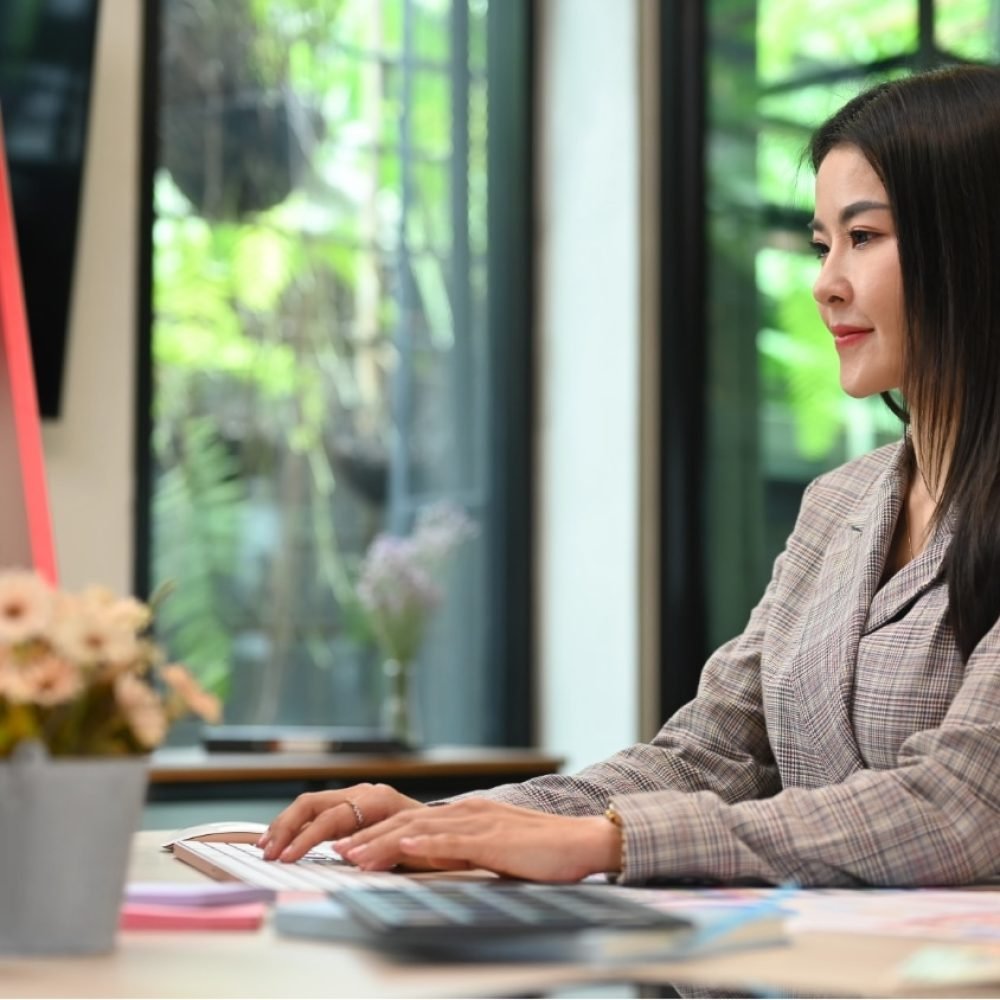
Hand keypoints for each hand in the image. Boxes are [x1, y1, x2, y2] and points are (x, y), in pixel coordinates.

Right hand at [259, 783, 423, 860]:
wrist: (446, 828)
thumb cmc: (432, 840)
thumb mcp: (412, 847)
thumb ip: (382, 849)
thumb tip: (346, 856)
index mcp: (378, 800)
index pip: (332, 817)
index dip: (307, 837)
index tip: (288, 857)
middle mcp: (363, 793)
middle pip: (313, 803)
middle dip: (287, 828)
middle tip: (269, 853)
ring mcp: (355, 796)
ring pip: (310, 805)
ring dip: (284, 825)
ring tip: (266, 846)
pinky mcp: (349, 806)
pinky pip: (316, 811)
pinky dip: (295, 825)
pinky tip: (281, 839)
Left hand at [333, 798, 621, 881]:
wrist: (582, 841)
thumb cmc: (543, 851)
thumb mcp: (496, 849)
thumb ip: (468, 851)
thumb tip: (439, 864)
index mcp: (468, 814)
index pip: (412, 824)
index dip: (377, 836)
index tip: (349, 848)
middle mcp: (468, 812)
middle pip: (407, 824)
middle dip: (368, 839)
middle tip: (336, 852)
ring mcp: (480, 823)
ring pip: (420, 831)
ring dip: (383, 843)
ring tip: (354, 856)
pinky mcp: (494, 839)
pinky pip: (452, 841)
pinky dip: (423, 842)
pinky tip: (403, 845)